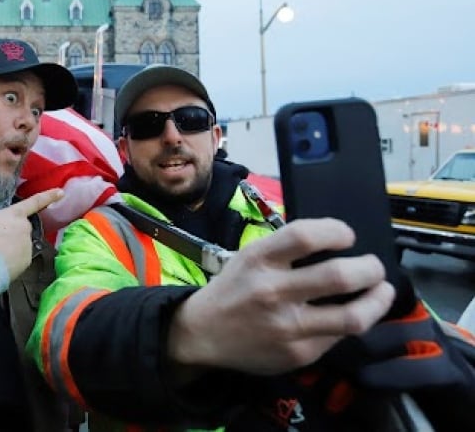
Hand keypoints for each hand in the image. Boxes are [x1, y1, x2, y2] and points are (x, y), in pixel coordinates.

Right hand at [0, 188, 63, 279]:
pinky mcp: (26, 263)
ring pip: (20, 244)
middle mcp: (25, 229)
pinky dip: (11, 261)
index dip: (49, 196)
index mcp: (14, 215)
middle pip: (20, 227)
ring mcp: (27, 247)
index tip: (62, 192)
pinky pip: (20, 260)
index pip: (35, 202)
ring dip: (10, 247)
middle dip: (10, 231)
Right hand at [167, 218, 394, 374]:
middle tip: (374, 266)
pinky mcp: (298, 353)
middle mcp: (273, 292)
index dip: (336, 231)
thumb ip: (286, 250)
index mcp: (259, 260)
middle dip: (370, 268)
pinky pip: (339, 337)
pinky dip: (351, 322)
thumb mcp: (250, 258)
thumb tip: (338, 243)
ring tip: (381, 290)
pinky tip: (351, 314)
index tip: (348, 236)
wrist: (202, 334)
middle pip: (339, 276)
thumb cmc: (233, 289)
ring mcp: (287, 326)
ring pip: (352, 316)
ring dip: (378, 300)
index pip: (305, 236)